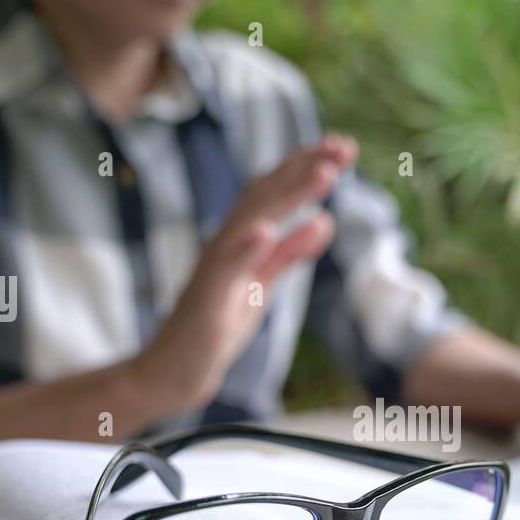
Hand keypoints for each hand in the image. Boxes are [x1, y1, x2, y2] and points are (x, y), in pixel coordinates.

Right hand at [134, 134, 358, 408]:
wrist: (175, 372)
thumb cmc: (215, 327)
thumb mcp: (263, 285)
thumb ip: (289, 253)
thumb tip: (324, 219)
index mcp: (242, 240)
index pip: (275, 192)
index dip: (307, 167)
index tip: (343, 148)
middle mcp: (226, 243)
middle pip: (265, 195)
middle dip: (304, 168)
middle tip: (343, 147)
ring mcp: (215, 269)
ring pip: (251, 221)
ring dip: (288, 196)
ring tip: (323, 174)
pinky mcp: (206, 300)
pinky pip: (225, 270)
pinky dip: (245, 248)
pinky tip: (266, 230)